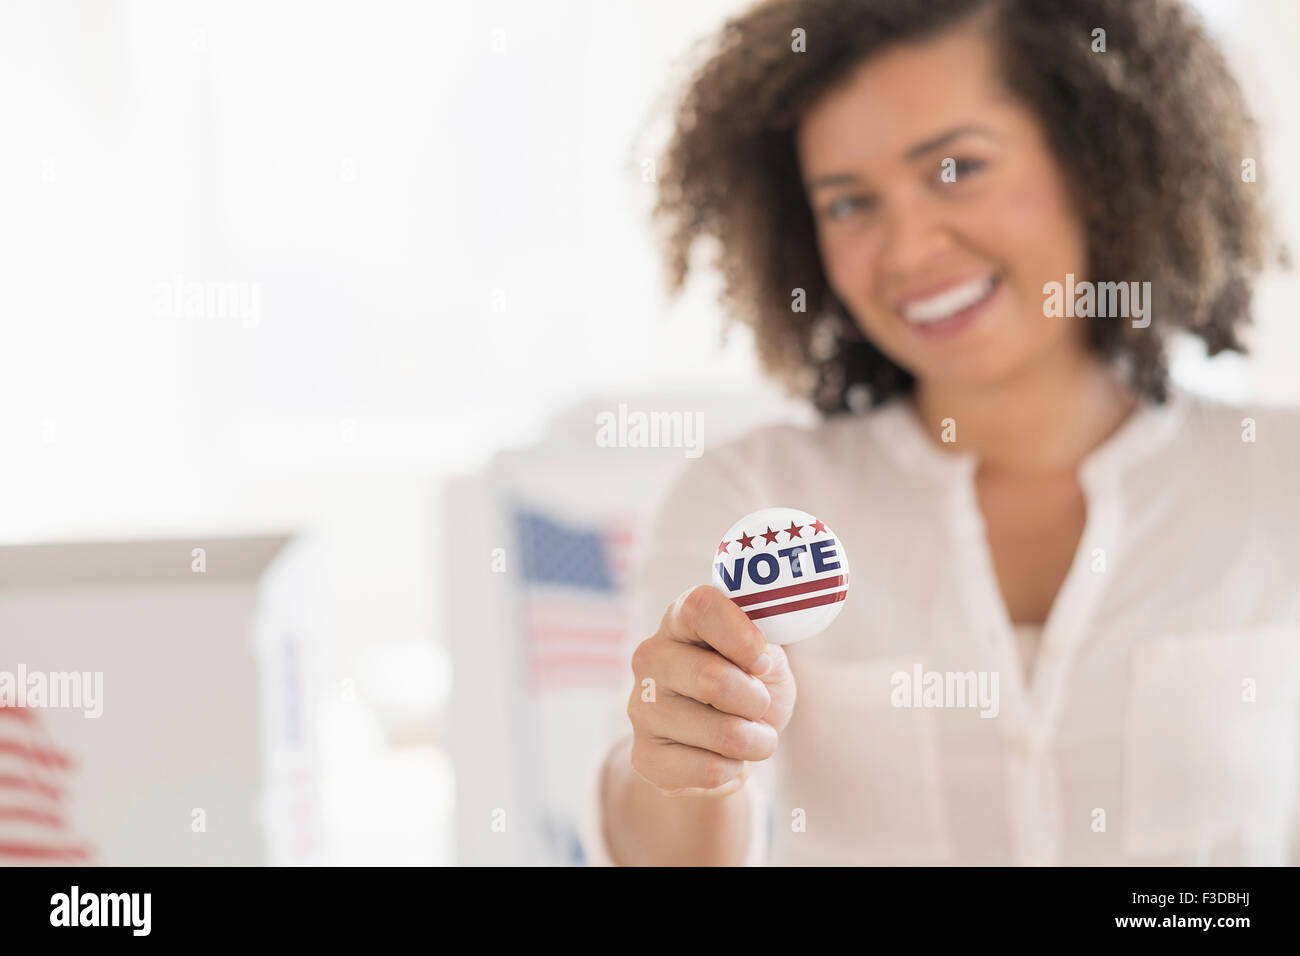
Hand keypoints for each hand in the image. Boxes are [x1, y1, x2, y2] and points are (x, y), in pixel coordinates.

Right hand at [625, 584, 796, 796]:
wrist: (726, 738)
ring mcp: (641, 707)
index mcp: (680, 620)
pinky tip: (725, 757)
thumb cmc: (748, 683)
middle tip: (761, 706)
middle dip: (756, 701)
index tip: (763, 662)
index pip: (701, 607)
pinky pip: (709, 771)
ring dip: (756, 741)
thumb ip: (765, 650)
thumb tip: (759, 661)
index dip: (741, 636)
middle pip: (712, 679)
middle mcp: (651, 657)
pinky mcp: (644, 756)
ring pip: (721, 733)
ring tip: (752, 735)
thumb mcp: (767, 658)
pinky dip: (734, 769)